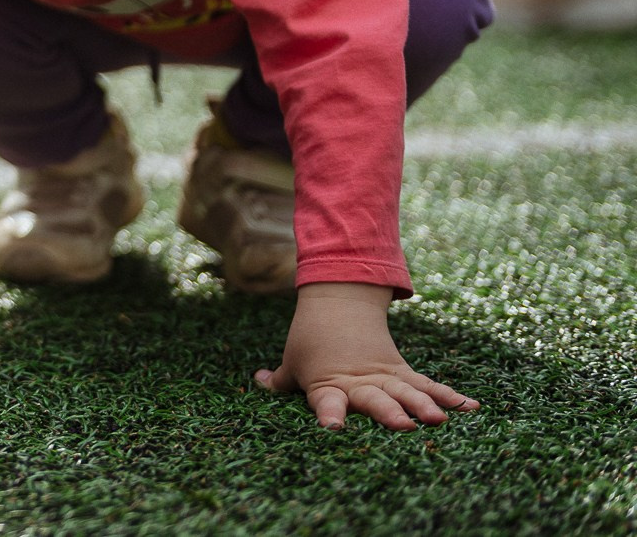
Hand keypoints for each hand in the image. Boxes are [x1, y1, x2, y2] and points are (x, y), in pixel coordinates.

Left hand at [254, 282, 476, 430]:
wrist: (339, 304)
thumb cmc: (310, 341)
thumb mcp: (292, 360)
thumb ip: (278, 380)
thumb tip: (257, 381)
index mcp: (327, 383)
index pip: (326, 400)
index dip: (329, 413)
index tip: (332, 426)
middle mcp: (359, 382)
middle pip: (374, 398)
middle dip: (388, 412)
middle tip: (403, 426)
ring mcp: (384, 377)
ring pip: (406, 392)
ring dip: (423, 405)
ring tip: (440, 420)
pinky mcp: (403, 373)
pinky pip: (428, 385)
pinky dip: (450, 396)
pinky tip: (473, 409)